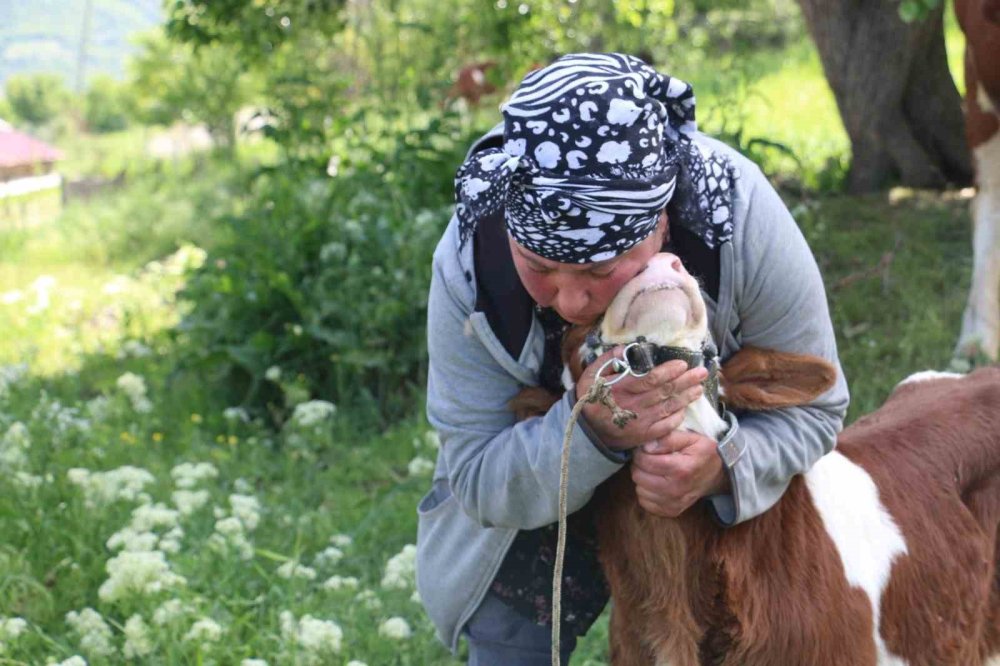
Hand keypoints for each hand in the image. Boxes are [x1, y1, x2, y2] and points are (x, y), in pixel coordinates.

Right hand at [575, 346, 707, 450]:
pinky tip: (685, 408)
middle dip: (686, 381)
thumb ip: (607, 360)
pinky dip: (677, 417)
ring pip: (669, 407)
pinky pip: (666, 426)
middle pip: (665, 392)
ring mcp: (641, 422)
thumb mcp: (591, 376)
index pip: (651, 379)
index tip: (682, 364)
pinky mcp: (644, 435)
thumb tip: (624, 349)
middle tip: (701, 372)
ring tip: (699, 388)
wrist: (587, 432)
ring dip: (686, 397)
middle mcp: (634, 405)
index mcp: (622, 389)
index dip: (669, 372)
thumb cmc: (592, 399)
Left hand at [630, 430, 729, 517]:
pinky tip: (656, 483)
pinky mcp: (671, 511)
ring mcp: (674, 503)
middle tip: (648, 459)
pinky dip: (647, 492)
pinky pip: (645, 503)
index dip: (640, 452)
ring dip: (643, 479)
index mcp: (682, 469)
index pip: (645, 461)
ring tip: (653, 471)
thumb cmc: (702, 453)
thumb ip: (668, 439)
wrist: (718, 474)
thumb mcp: (691, 438)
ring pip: (639, 490)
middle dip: (640, 465)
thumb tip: (647, 446)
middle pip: (639, 476)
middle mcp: (677, 489)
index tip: (646, 449)